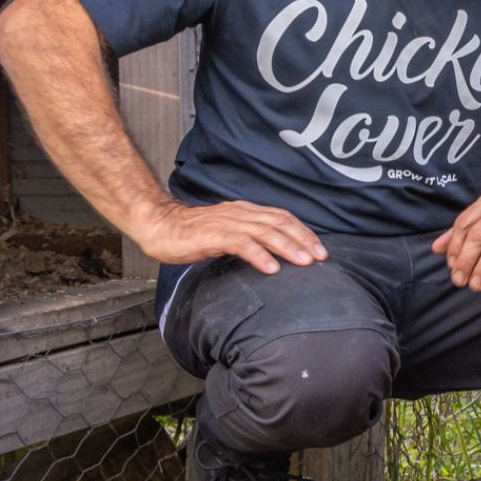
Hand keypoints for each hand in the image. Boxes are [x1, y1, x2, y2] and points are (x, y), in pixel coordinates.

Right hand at [135, 199, 326, 273]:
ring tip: (304, 262)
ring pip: (265, 232)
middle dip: (303, 239)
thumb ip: (248, 238)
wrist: (160, 226)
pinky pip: (241, 244)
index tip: (320, 249)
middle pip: (280, 223)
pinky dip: (259, 255)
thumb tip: (271, 254)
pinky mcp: (213, 235)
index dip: (303, 231)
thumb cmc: (192, 233)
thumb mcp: (227, 232)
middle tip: (321, 257)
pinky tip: (271, 268)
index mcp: (245, 212)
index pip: (282, 217)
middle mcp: (240, 213)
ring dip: (288, 247)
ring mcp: (227, 223)